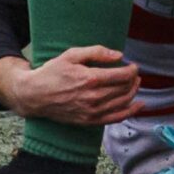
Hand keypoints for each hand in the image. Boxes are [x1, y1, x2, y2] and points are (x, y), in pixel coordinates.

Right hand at [3, 45, 140, 124]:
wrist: (34, 95)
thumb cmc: (52, 72)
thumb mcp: (72, 54)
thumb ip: (97, 52)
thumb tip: (120, 55)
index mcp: (90, 79)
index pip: (122, 75)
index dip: (132, 70)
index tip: (133, 66)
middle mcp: (93, 97)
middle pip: (124, 88)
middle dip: (134, 80)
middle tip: (134, 74)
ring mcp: (91, 111)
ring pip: (123, 102)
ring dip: (134, 92)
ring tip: (135, 84)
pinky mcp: (88, 121)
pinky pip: (115, 118)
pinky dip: (130, 112)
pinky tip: (139, 105)